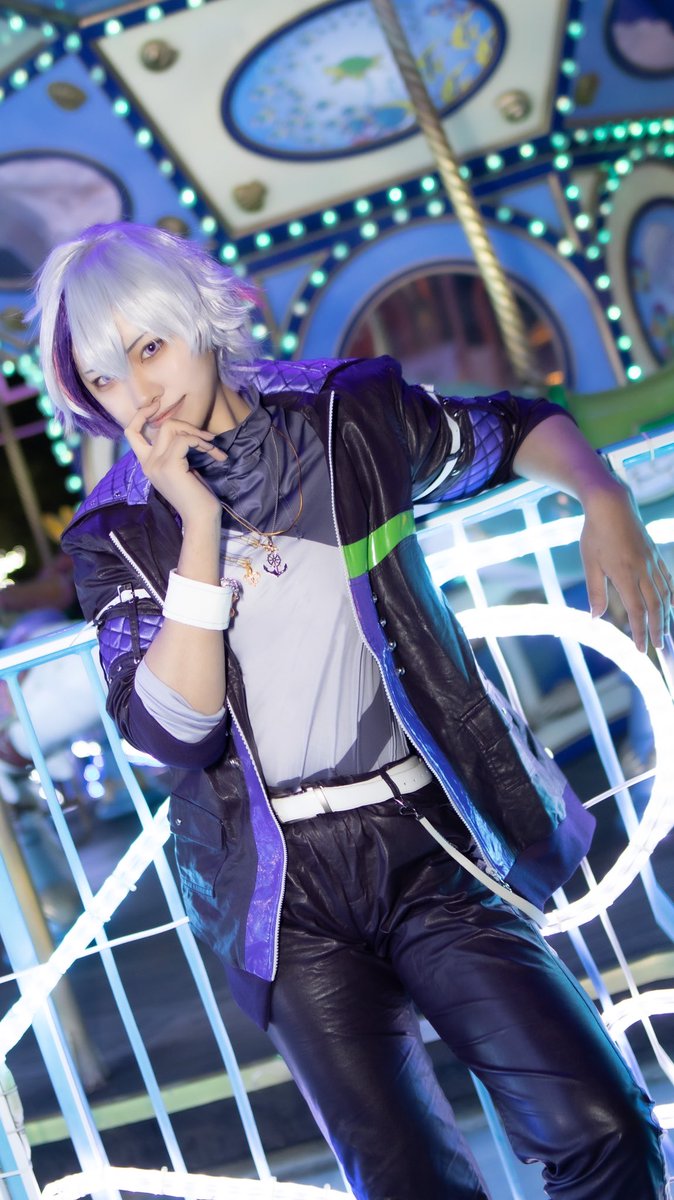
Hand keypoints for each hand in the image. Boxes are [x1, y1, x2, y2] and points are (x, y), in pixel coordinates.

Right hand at [124, 400, 224, 523]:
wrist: (200, 518)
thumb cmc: (196, 496)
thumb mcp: (182, 468)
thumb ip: (176, 451)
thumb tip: (185, 431)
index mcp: (147, 463)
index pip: (131, 432)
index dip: (141, 415)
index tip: (156, 404)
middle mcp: (147, 463)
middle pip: (161, 426)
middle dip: (187, 425)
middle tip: (207, 438)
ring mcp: (156, 464)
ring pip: (172, 428)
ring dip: (198, 434)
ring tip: (213, 448)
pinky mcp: (169, 466)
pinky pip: (184, 440)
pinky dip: (202, 443)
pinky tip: (215, 454)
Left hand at [579, 478, 671, 651]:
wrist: (611, 504)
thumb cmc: (595, 534)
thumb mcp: (590, 563)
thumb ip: (595, 592)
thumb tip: (595, 618)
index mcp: (625, 574)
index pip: (637, 611)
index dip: (640, 631)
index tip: (641, 649)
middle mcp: (643, 570)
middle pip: (655, 606)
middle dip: (658, 629)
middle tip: (659, 648)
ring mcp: (652, 562)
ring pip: (665, 595)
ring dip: (667, 616)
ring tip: (667, 633)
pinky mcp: (655, 555)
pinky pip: (668, 580)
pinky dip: (671, 596)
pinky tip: (672, 606)